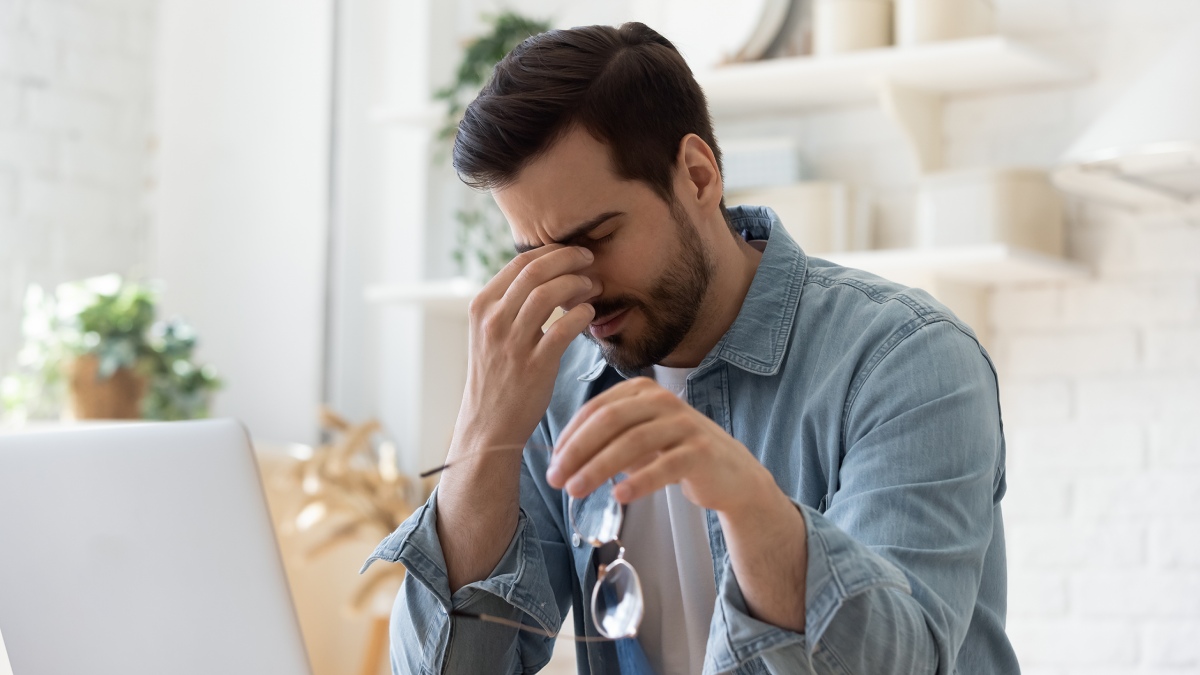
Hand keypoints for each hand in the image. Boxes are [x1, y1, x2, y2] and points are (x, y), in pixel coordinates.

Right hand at [455, 245, 596, 450]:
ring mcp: (512, 343)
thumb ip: (510, 303)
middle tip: (590, 259)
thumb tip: (544, 273)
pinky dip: (582, 315)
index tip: (572, 252)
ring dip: (577, 283)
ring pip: (548, 293)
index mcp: (482, 306)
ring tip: (593, 286)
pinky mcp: (534, 366)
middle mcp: (493, 320)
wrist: (488, 423)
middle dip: (569, 259)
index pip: (520, 262)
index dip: (552, 251)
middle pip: (536, 270)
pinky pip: (563, 328)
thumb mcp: (489, 332)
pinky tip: (590, 314)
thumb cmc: (497, 375)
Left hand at [545, 377, 771, 517]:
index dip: (570, 437)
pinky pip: (664, 466)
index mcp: (642, 391)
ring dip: (598, 468)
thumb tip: (561, 460)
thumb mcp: (639, 439)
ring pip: (632, 443)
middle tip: (556, 480)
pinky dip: (638, 481)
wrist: (730, 474)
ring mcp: (684, 424)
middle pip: (610, 421)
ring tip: (576, 491)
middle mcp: (663, 400)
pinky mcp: (700, 452)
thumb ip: (606, 441)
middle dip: (577, 451)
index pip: (596, 409)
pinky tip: (619, 496)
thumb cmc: (675, 454)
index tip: (552, 464)